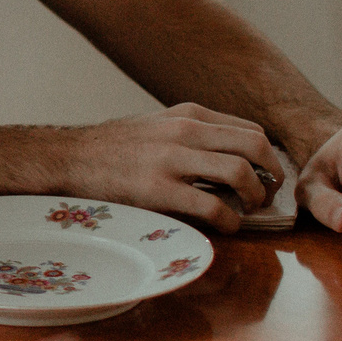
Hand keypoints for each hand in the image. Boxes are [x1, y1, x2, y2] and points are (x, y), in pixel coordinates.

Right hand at [55, 103, 273, 229]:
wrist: (69, 157)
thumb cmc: (113, 147)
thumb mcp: (157, 125)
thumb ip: (192, 134)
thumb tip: (230, 157)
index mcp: (188, 114)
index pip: (249, 129)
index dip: (268, 156)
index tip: (266, 175)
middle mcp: (184, 130)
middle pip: (255, 145)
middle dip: (272, 174)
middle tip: (269, 195)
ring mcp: (172, 159)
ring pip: (240, 172)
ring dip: (255, 197)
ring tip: (249, 211)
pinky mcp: (159, 189)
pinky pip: (213, 206)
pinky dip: (230, 220)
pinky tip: (227, 226)